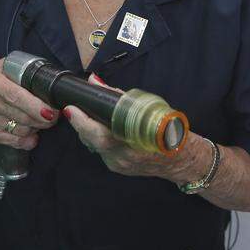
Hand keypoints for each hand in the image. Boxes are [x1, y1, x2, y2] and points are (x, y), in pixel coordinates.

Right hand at [0, 58, 59, 149]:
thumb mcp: (1, 67)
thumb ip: (22, 70)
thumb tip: (49, 80)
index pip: (16, 96)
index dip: (36, 106)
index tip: (52, 111)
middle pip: (22, 116)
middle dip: (44, 119)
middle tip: (54, 116)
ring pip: (21, 130)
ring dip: (36, 127)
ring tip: (39, 120)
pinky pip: (13, 142)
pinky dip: (27, 140)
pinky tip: (32, 135)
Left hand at [64, 74, 189, 180]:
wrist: (179, 158)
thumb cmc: (166, 128)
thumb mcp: (145, 106)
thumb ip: (116, 96)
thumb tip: (94, 81)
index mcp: (130, 142)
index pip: (97, 134)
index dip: (81, 121)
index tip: (70, 108)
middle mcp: (121, 157)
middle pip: (90, 140)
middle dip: (79, 123)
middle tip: (74, 108)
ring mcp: (118, 164)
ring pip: (93, 146)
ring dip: (87, 130)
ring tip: (85, 115)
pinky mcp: (117, 167)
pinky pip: (100, 151)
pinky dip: (97, 138)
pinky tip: (100, 127)